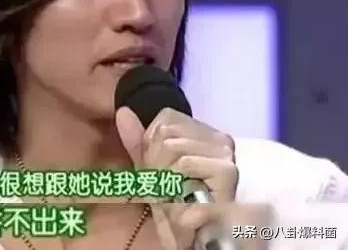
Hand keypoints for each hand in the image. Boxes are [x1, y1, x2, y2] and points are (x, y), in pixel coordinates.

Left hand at [116, 106, 240, 249]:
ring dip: (163, 177)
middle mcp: (218, 138)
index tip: (159, 172)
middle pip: (166, 133)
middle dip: (155, 164)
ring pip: (172, 146)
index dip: (152, 145)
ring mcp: (225, 154)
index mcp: (202, 133)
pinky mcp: (227, 171)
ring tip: (173, 195)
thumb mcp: (150, 169)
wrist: (190, 239)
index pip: (165, 119)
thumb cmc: (173, 203)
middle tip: (165, 188)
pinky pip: (185, 164)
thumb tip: (122, 111)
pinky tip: (184, 202)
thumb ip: (137, 141)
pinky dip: (177, 186)